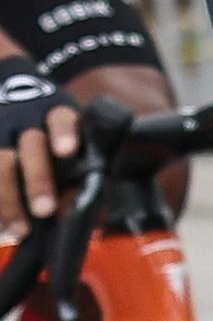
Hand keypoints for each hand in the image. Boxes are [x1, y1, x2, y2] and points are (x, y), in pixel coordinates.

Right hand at [0, 67, 78, 230]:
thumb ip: (80, 165)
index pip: (61, 119)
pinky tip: (2, 229)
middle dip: (38, 179)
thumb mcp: (67, 136)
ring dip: (9, 201)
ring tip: (19, 231)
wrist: (2, 89)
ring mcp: (1, 137)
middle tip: (45, 210)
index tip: (67, 151)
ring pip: (2, 165)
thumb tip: (95, 212)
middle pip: (30, 147)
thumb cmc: (50, 133)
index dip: (63, 133)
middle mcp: (25, 123)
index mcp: (54, 115)